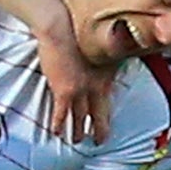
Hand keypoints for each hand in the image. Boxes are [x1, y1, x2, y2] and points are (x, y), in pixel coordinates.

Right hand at [33, 11, 112, 143]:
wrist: (61, 28)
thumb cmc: (79, 30)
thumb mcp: (101, 46)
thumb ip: (107, 59)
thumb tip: (114, 61)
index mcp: (106, 76)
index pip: (109, 101)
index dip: (109, 115)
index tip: (109, 125)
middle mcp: (95, 87)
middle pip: (98, 114)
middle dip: (99, 130)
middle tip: (99, 141)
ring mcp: (79, 91)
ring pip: (80, 116)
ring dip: (78, 130)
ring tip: (77, 140)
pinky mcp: (63, 91)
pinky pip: (61, 113)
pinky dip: (58, 123)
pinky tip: (56, 132)